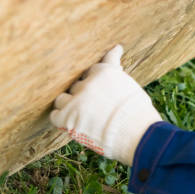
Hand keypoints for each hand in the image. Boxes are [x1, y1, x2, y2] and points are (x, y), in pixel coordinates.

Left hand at [50, 45, 161, 165]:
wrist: (137, 134)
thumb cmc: (139, 113)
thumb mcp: (131, 86)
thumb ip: (118, 74)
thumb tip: (118, 59)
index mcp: (104, 71)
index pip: (93, 69)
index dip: (95, 79)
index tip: (97, 81)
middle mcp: (88, 82)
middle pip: (77, 85)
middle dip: (84, 93)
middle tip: (92, 105)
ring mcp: (76, 99)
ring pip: (63, 98)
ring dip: (69, 105)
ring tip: (79, 115)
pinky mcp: (67, 117)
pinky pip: (56, 115)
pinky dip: (62, 120)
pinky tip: (71, 124)